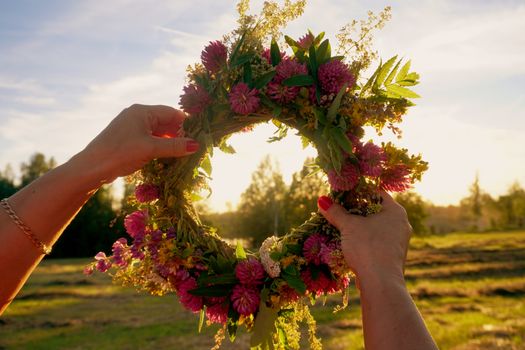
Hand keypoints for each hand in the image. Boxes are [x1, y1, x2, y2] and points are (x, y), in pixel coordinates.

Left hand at [76, 104, 198, 183]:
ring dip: (171, 142)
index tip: (200, 135)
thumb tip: (197, 145)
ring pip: (159, 132)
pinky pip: (152, 140)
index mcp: (142, 112)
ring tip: (184, 154)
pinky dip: (162, 147)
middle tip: (194, 147)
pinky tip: (169, 157)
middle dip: (180, 134)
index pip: (171, 113)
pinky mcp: (130, 140)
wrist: (91, 167)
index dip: (186, 123)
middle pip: (166, 122)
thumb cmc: (120, 153)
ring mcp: (133, 128)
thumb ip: (174, 146)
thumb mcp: (150, 149)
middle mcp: (138, 116)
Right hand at [317, 192, 411, 283]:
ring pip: (376, 228)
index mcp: (395, 211)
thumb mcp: (349, 226)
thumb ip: (336, 212)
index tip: (342, 196)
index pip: (376, 193)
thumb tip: (322, 200)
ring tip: (341, 227)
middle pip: (375, 211)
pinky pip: (377, 241)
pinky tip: (350, 243)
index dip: (358, 193)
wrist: (380, 282)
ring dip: (359, 227)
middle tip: (338, 211)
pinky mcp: (393, 256)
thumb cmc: (367, 247)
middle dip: (356, 211)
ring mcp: (399, 241)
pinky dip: (364, 240)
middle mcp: (401, 224)